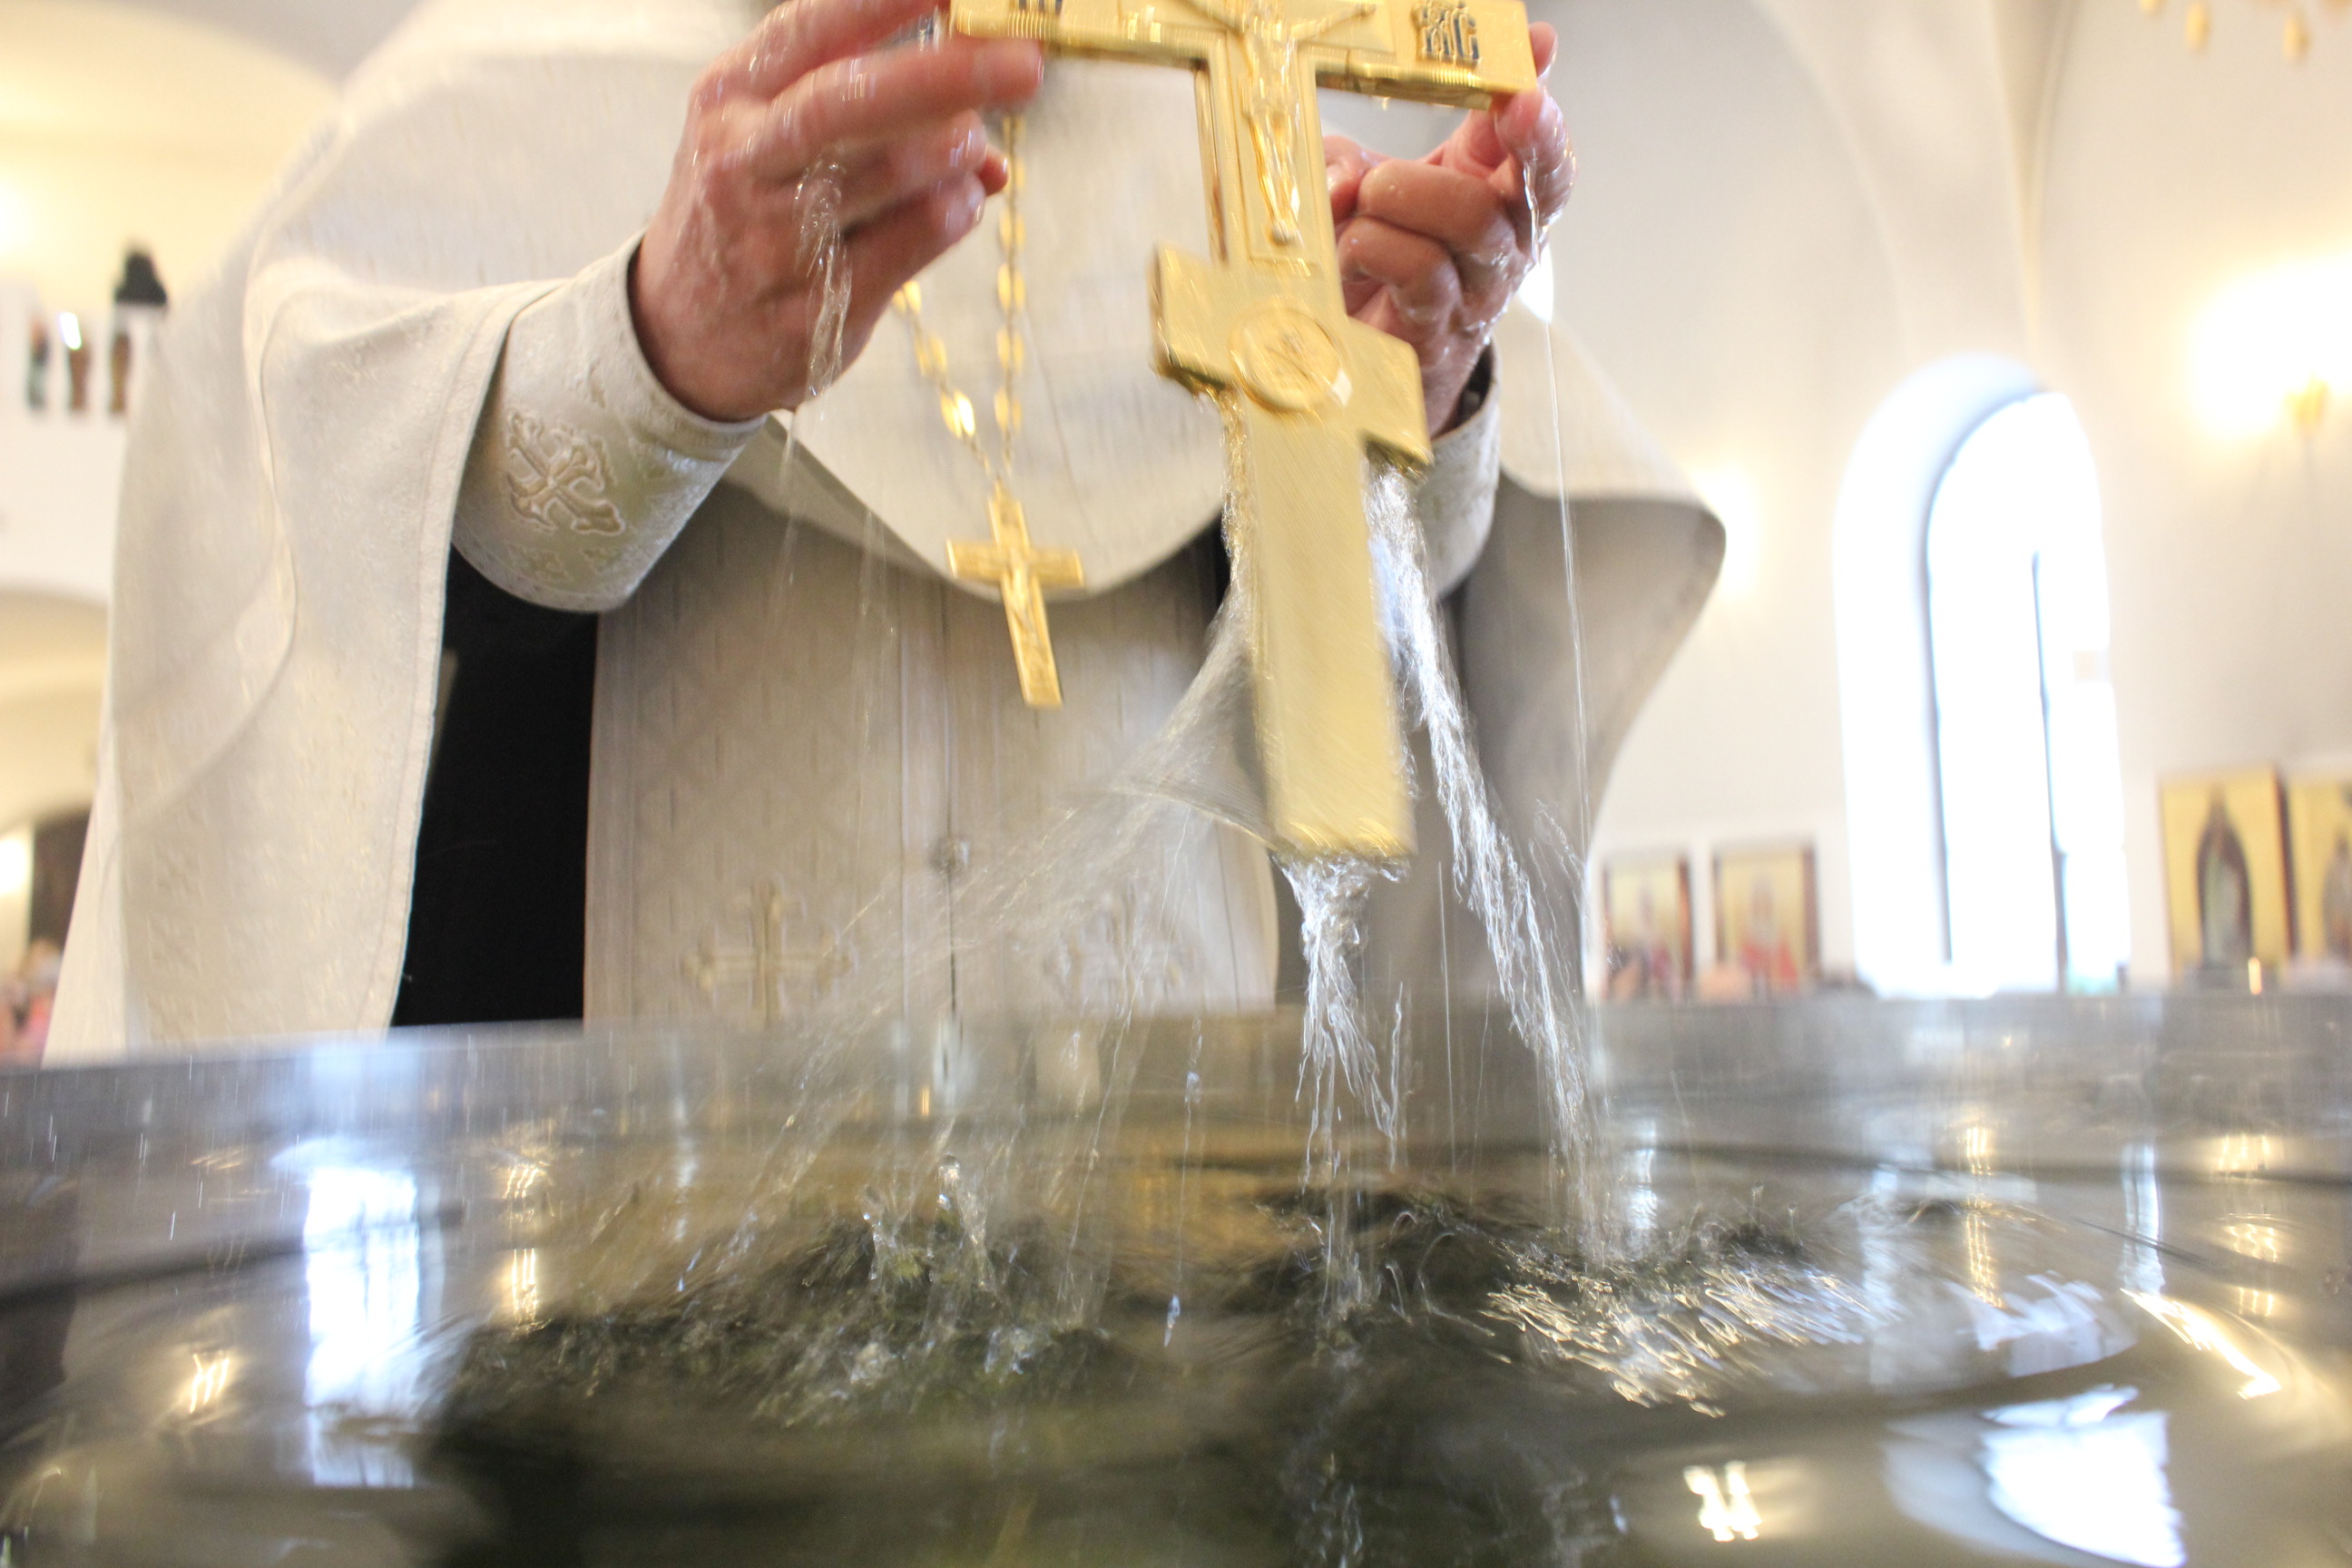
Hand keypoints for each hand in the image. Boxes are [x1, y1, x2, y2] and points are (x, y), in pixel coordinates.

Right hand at [634, 0, 1044, 421]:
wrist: (677, 337)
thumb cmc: (746, 212)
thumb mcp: (766, 134)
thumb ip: (863, 102)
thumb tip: (979, 111)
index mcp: (729, 98)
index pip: (809, 29)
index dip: (885, 3)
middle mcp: (743, 163)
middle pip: (851, 102)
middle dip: (948, 76)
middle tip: (1026, 65)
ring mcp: (775, 241)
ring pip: (899, 173)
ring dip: (960, 154)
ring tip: (970, 151)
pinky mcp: (815, 307)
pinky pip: (916, 239)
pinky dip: (957, 210)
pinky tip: (958, 203)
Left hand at [1325, 24, 1571, 435]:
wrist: (1352, 356)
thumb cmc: (1367, 258)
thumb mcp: (1358, 188)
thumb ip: (1350, 161)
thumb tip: (1347, 174)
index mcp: (1498, 193)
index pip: (1544, 152)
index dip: (1542, 115)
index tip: (1527, 76)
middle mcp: (1505, 244)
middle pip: (1532, 189)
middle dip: (1464, 155)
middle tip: (1384, 176)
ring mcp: (1479, 293)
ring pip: (1476, 223)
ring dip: (1405, 199)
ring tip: (1363, 207)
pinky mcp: (1441, 331)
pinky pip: (1423, 273)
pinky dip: (1374, 246)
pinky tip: (1353, 251)